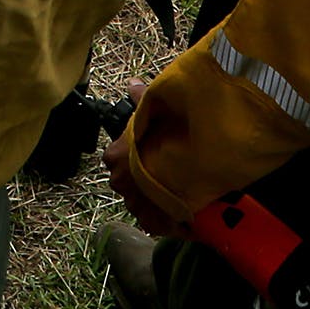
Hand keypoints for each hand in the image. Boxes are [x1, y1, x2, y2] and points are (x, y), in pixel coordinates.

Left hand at [103, 84, 184, 236]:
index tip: (149, 152)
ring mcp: (135, 206)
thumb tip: (133, 84)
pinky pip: (157, 221)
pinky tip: (181, 205)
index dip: (133, 153)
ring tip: (177, 188)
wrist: (195, 168)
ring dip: (155, 197)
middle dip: (142, 177)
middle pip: (127, 181)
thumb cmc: (172, 136)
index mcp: (114, 157)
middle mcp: (119, 183)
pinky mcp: (154, 224)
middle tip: (165, 170)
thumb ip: (141, 99)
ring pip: (141, 202)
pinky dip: (167, 216)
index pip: (115, 157)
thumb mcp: (156, 112)